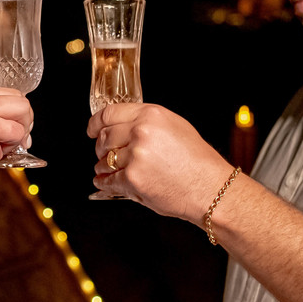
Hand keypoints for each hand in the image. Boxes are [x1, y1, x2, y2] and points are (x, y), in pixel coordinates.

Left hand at [88, 103, 232, 221]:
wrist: (210, 188)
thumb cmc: (198, 161)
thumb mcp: (175, 127)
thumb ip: (147, 123)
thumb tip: (122, 126)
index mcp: (151, 115)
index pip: (110, 113)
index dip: (96, 123)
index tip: (92, 129)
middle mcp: (141, 132)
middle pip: (104, 137)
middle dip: (100, 147)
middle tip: (103, 153)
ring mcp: (135, 156)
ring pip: (104, 160)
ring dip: (103, 166)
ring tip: (107, 170)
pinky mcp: (133, 179)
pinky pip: (109, 180)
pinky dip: (104, 183)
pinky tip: (104, 182)